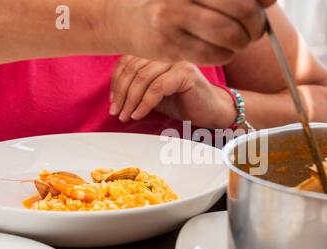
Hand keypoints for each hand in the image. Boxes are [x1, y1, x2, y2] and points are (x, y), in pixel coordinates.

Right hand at [103, 0, 276, 64]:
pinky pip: (213, 54)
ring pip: (229, 34)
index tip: (267, 2)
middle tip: (255, 29)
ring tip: (239, 41)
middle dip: (256, 23)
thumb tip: (268, 0)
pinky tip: (222, 50)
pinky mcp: (168, 46)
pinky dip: (226, 55)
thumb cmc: (167, 2)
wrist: (122, 18)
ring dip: (243, 41)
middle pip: (242, 9)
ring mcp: (172, 19)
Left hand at [109, 56, 237, 128]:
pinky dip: (144, 103)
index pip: (128, 61)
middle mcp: (166, 53)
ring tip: (126, 116)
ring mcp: (177, 61)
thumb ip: (138, 89)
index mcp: (157, 54)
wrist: (213, 112)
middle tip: (117, 112)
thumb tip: (114, 98)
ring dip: (130, 100)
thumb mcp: (156, 95)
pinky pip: (157, 88)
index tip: (113, 102)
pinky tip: (139, 115)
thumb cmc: (185, 104)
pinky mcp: (186, 74)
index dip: (116, 82)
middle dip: (121, 93)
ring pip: (143, 78)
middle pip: (133, 68)